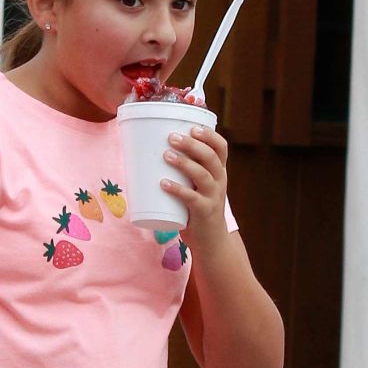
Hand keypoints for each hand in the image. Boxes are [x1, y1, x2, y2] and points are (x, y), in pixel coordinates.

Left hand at [160, 124, 231, 247]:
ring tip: (167, 155)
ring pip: (203, 175)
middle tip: (172, 137)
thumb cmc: (196, 208)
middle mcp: (220, 181)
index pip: (221, 148)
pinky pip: (192, 198)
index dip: (209, 135)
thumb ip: (181, 171)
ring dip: (184, 163)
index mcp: (218, 171)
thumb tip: (146, 152)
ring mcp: (213, 197)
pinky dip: (177, 190)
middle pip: (210, 157)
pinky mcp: (204, 212)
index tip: (193, 126)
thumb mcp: (195, 186)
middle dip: (192, 145)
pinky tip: (164, 184)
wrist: (211, 241)